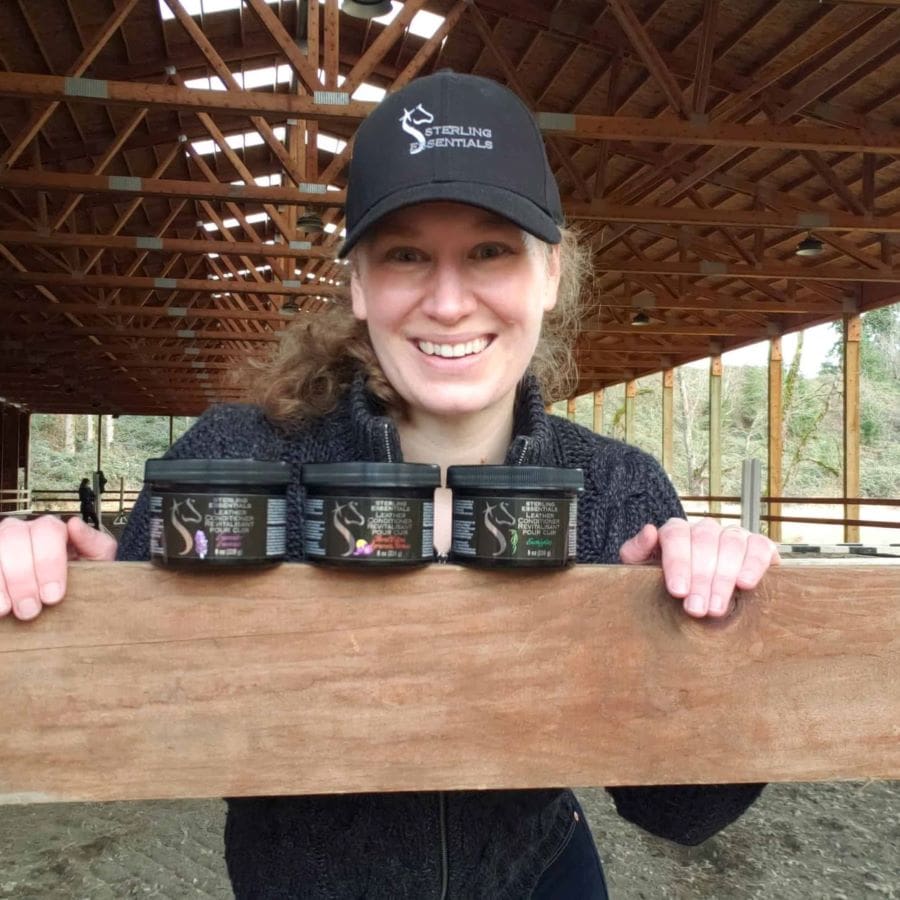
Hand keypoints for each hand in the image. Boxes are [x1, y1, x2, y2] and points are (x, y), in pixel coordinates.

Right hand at [0, 515, 117, 620]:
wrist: (58, 597)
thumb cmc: (78, 577)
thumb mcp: (95, 562)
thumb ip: (94, 544)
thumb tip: (74, 524)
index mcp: (50, 529)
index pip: (47, 532)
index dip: (49, 563)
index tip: (53, 595)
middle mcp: (20, 531)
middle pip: (14, 540)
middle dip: (23, 578)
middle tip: (30, 609)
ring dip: (0, 583)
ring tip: (7, 610)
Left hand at [619, 517, 779, 618]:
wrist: (695, 598)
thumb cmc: (668, 586)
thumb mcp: (642, 571)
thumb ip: (636, 552)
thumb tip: (649, 531)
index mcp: (676, 532)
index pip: (676, 535)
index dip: (678, 562)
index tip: (678, 591)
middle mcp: (705, 529)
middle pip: (704, 542)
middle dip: (700, 578)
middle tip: (696, 609)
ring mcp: (732, 535)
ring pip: (731, 544)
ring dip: (723, 577)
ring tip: (716, 608)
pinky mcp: (757, 546)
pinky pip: (759, 546)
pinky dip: (754, 563)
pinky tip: (746, 584)